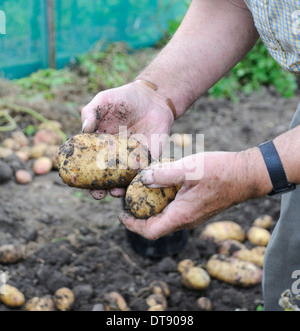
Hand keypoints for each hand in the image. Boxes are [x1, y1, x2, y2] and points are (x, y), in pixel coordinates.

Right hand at [81, 81, 174, 199]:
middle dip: (101, 189)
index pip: (89, 163)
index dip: (84, 175)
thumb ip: (91, 112)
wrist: (153, 98)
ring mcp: (131, 158)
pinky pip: (142, 172)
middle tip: (99, 195)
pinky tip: (134, 183)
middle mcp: (114, 155)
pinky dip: (138, 179)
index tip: (79, 184)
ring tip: (116, 192)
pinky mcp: (148, 158)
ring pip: (123, 179)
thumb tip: (83, 128)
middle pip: (105, 176)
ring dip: (119, 188)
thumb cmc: (125, 98)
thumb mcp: (104, 100)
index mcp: (100, 144)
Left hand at [119, 149, 271, 239]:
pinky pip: (176, 211)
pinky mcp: (199, 209)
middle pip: (156, 226)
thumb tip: (143, 179)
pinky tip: (164, 185)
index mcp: (182, 215)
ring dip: (152, 209)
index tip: (121, 214)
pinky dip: (164, 203)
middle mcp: (187, 220)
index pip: (150, 231)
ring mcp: (194, 216)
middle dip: (139, 216)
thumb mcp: (189, 168)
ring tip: (143, 192)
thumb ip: (164, 174)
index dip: (132, 225)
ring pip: (166, 218)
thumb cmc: (221, 171)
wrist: (248, 175)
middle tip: (129, 200)